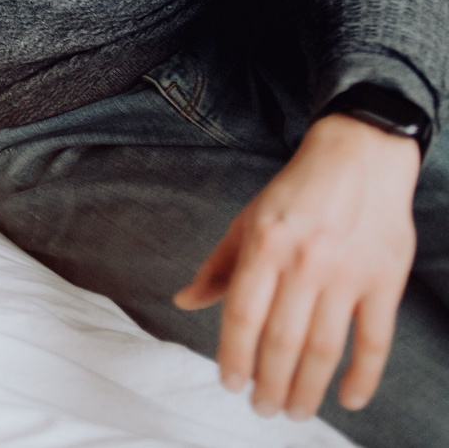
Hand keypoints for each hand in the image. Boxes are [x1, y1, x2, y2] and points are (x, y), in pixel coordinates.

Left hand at [174, 113, 420, 418]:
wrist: (359, 158)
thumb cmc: (295, 194)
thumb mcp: (248, 221)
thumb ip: (219, 266)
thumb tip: (184, 302)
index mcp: (265, 246)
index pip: (243, 315)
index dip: (235, 356)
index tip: (231, 385)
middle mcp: (304, 263)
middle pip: (282, 340)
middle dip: (270, 383)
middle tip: (264, 410)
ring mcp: (347, 274)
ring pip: (324, 347)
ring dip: (308, 388)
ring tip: (295, 411)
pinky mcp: (385, 281)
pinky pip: (374, 340)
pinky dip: (363, 375)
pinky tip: (349, 398)